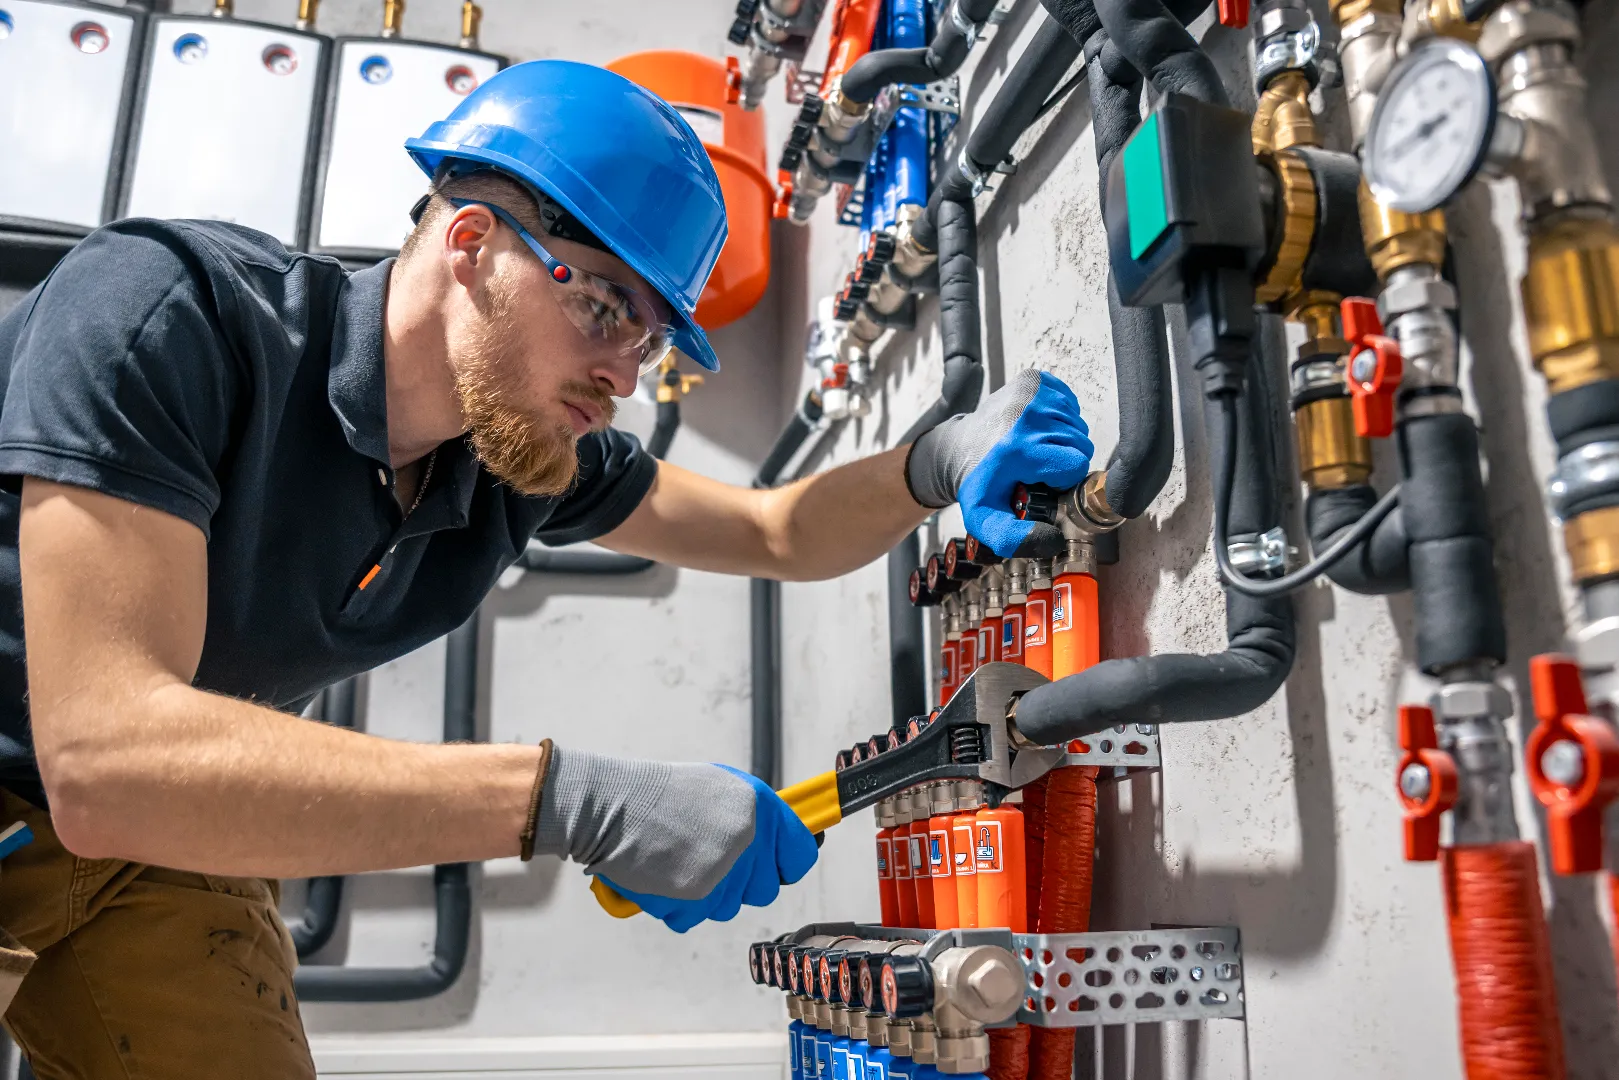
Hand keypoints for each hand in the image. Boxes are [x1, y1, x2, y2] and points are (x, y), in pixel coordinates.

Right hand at [537, 750, 816, 931]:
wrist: (611, 806)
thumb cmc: (659, 793)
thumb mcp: (719, 787)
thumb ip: (751, 816)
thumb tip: (772, 842)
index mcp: (760, 809)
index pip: (800, 856)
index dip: (786, 863)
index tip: (776, 866)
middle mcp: (749, 843)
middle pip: (765, 890)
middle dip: (742, 882)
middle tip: (713, 862)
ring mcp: (724, 875)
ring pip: (728, 908)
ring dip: (709, 894)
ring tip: (679, 861)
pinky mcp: (695, 902)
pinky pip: (696, 919)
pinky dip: (679, 906)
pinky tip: (663, 876)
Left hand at [906, 370, 1093, 556]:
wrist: (956, 448)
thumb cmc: (976, 481)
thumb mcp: (986, 519)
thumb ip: (1014, 539)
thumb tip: (1051, 541)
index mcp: (1017, 449)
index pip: (1074, 465)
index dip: (1062, 479)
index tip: (1042, 481)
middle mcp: (1026, 416)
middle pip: (1080, 444)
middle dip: (1064, 460)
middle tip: (1036, 467)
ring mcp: (1030, 393)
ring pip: (1076, 424)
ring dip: (1062, 440)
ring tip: (1035, 448)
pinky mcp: (1034, 380)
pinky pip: (1069, 403)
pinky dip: (1059, 417)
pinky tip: (1037, 429)